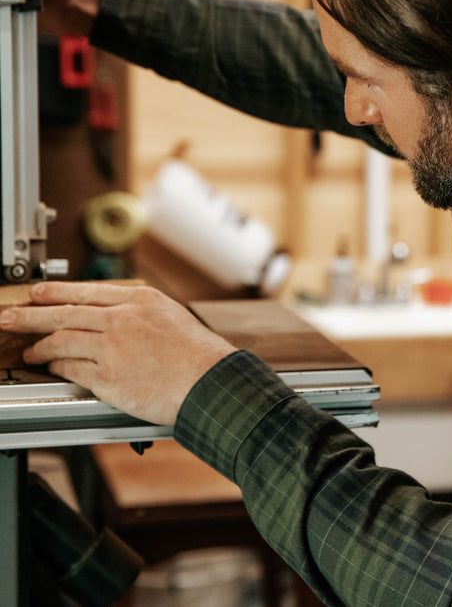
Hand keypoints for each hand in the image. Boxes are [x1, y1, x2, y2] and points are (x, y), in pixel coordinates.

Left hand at [0, 282, 236, 424]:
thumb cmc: (199, 356)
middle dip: (30, 315)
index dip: (57, 292)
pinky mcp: (107, 377)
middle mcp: (123, 319)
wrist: (210, 382)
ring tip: (30, 350)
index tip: (38, 293)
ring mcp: (112, 348)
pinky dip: (58, 369)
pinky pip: (71, 370)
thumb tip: (111, 317)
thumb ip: (140, 314)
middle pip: (64, 313)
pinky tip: (52, 369)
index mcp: (141, 301)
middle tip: (10, 317)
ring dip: (40, 346)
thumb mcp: (172, 317)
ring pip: (61, 341)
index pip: (87, 291)